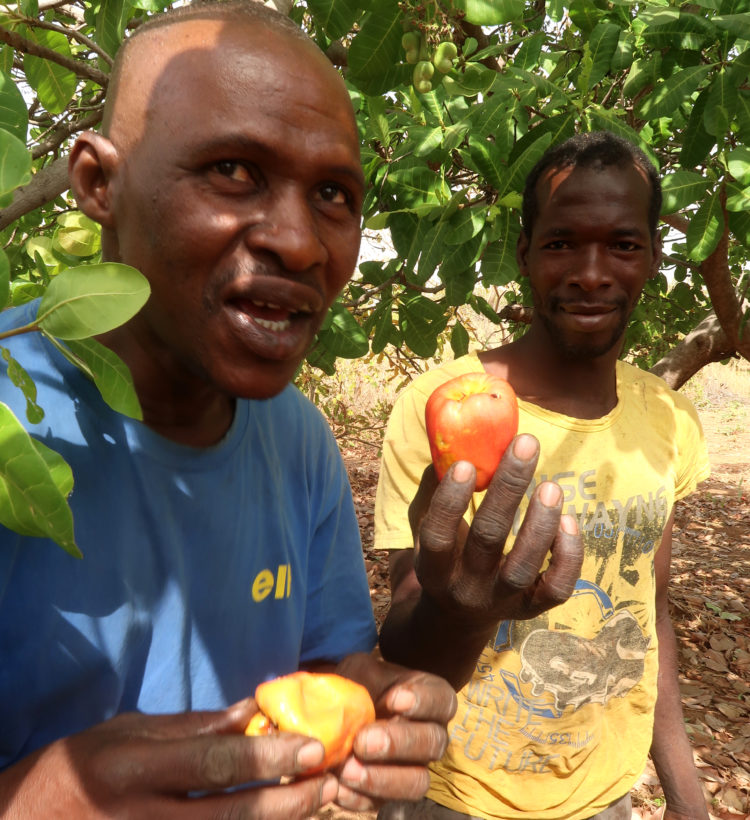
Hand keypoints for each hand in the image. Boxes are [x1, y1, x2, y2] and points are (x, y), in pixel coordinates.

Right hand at [0, 703, 338, 818]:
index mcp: (137, 768)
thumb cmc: (80, 765)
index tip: (311, 748)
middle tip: (327, 782)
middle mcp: (146, 815)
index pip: (212, 763)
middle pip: (229, 814)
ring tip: (316, 803)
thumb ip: (191, 727)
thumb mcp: (129, 730)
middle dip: (285, 800)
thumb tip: (249, 713)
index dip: (266, 758)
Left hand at [331, 653, 455, 811]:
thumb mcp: (362, 670)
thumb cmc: (359, 683)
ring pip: (417, 782)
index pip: (442, 700)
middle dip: (398, 743)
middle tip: (364, 741)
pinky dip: (359, 798)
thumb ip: (362, 679)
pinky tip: (338, 787)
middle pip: (433, 744)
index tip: (394, 699)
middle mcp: (431, 735)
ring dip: (383, 778)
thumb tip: (351, 700)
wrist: (339, 709)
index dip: (423, 702)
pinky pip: (383, 803)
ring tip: (348, 770)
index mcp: (432, 699)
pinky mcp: (390, 793)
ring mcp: (414, 768)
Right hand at [412, 433, 582, 627]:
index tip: (465, 463)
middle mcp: (466, 588)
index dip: (450, 502)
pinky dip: (567, 555)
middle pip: (488, 539)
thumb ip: (435, 491)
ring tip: (551, 486)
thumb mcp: (427, 530)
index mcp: (434, 568)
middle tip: (526, 445)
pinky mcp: (531, 609)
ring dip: (539, 523)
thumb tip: (449, 443)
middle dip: (508, 489)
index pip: (438, 536)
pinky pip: (556, 587)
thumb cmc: (446, 556)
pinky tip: (568, 521)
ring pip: (523, 566)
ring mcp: (501, 602)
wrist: (457, 616)